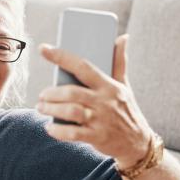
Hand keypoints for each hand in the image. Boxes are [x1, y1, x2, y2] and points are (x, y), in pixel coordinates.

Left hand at [36, 34, 152, 167]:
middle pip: (72, 92)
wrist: (138, 142)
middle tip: (42, 95)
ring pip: (70, 111)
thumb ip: (119, 62)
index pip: (83, 66)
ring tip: (41, 107)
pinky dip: (58, 131)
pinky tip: (49, 128)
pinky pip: (73, 133)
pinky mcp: (97, 137)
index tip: (44, 49)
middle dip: (51, 93)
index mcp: (108, 85)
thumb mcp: (125, 85)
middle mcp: (104, 101)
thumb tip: (123, 37)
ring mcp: (101, 120)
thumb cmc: (126, 110)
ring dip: (51, 109)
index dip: (62, 57)